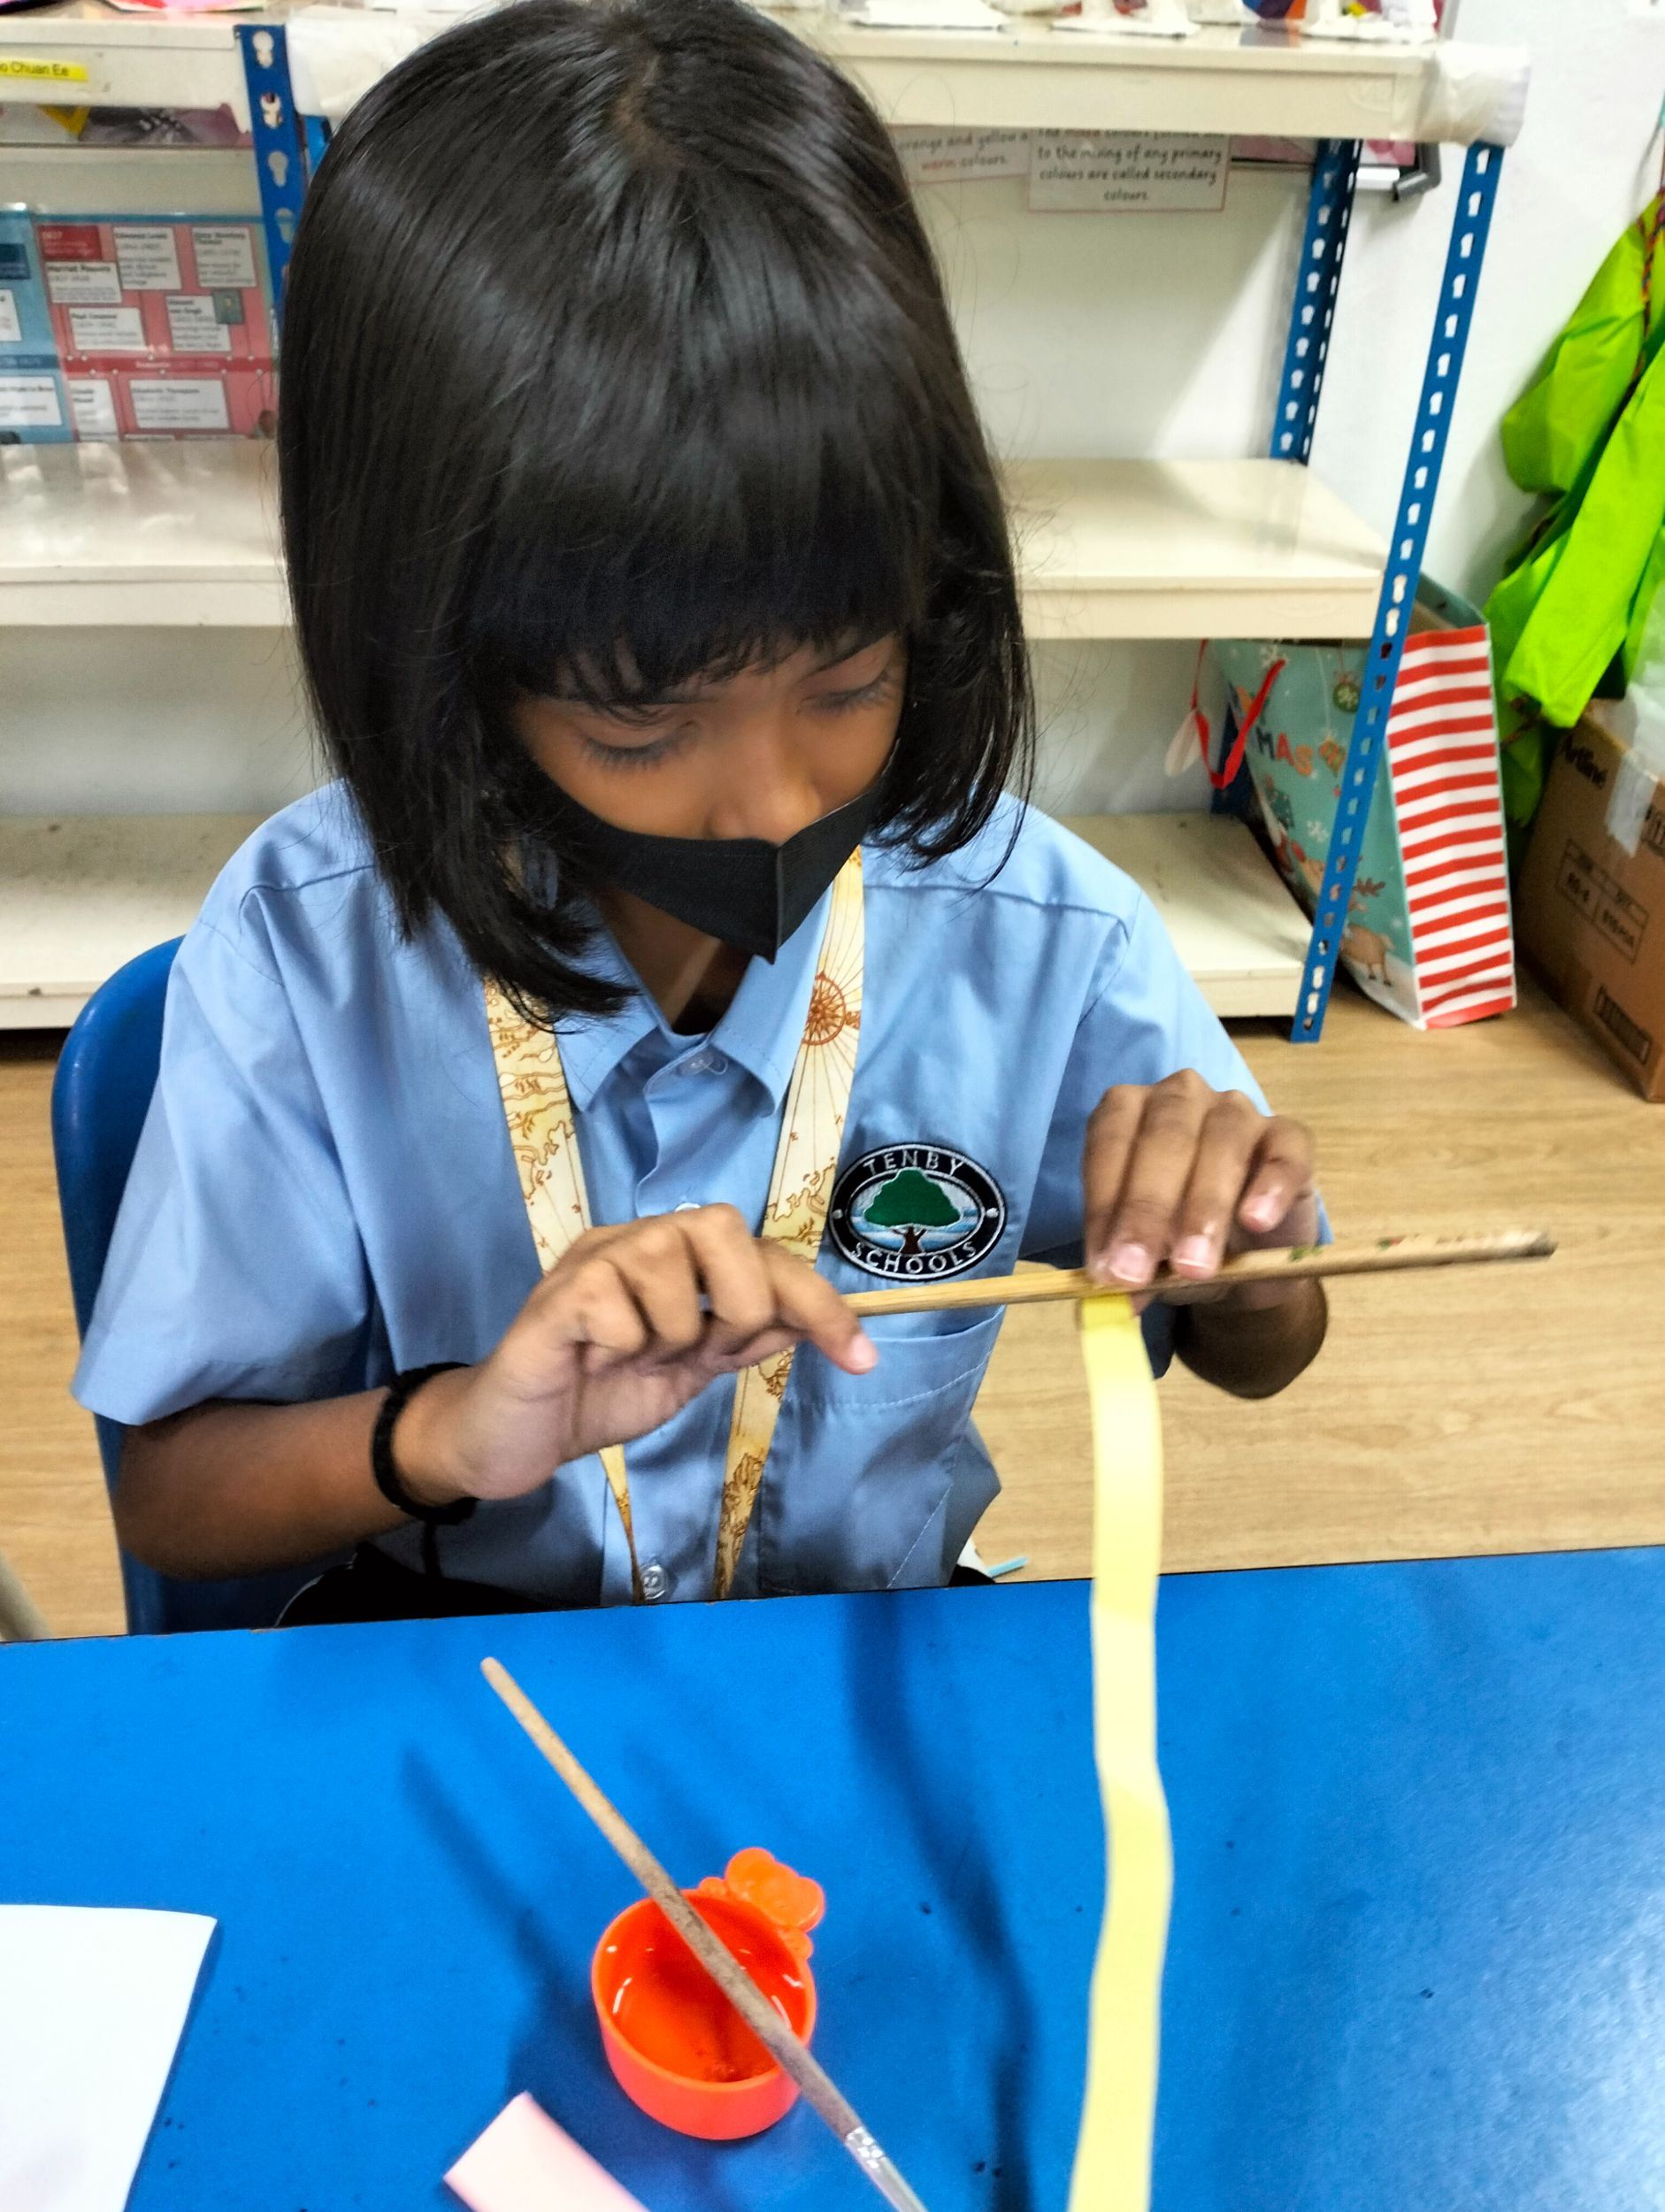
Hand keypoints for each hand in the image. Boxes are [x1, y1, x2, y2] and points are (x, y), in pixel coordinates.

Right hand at [394, 1207, 874, 1505]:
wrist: (514, 1439)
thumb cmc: (599, 1394)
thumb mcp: (691, 1370)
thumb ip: (745, 1338)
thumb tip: (820, 1320)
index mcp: (675, 1257)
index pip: (763, 1254)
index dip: (817, 1301)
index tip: (861, 1357)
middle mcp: (636, 1241)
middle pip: (720, 1225)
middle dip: (735, 1304)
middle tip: (701, 1352)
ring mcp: (594, 1260)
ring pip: (670, 1268)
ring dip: (669, 1335)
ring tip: (632, 1359)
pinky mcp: (556, 1295)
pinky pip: (618, 1307)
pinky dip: (620, 1347)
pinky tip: (593, 1361)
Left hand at [1083, 1070, 1318, 1309]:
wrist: (1246, 1256)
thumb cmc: (1178, 1238)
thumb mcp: (1146, 1258)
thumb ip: (1127, 1268)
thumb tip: (1109, 1295)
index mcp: (1129, 1112)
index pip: (1109, 1143)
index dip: (1103, 1205)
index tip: (1103, 1266)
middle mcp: (1181, 1098)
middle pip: (1164, 1139)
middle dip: (1146, 1210)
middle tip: (1137, 1271)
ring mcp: (1238, 1111)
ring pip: (1222, 1143)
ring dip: (1204, 1207)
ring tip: (1192, 1266)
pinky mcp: (1290, 1138)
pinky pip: (1283, 1154)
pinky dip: (1270, 1187)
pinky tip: (1255, 1222)